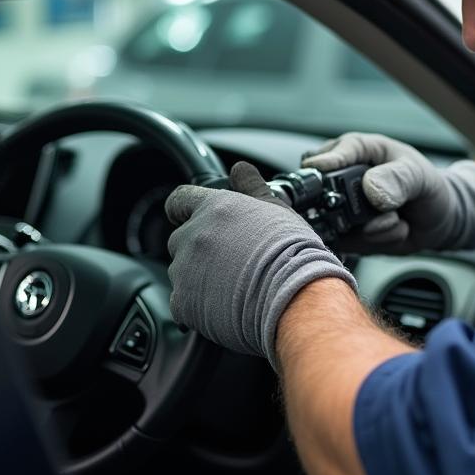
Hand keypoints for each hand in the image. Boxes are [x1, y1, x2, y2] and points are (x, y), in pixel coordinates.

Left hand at [166, 161, 356, 366]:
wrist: (295, 296)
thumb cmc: (292, 253)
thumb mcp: (276, 209)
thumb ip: (252, 186)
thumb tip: (240, 169)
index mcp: (214, 208)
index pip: (179, 200)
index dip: (183, 210)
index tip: (190, 219)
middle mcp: (194, 235)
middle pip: (180, 240)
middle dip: (198, 250)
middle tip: (228, 261)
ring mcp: (185, 269)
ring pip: (182, 272)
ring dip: (198, 278)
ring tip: (232, 287)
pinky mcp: (182, 301)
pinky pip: (181, 302)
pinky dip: (197, 306)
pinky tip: (225, 305)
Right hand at [301, 132, 474, 254]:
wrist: (439, 219)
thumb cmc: (428, 186)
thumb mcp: (419, 175)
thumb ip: (397, 178)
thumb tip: (371, 189)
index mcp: (356, 151)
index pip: (327, 155)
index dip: (323, 165)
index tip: (322, 172)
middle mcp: (342, 179)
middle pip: (322, 196)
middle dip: (358, 212)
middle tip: (389, 210)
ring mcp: (342, 209)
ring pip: (337, 227)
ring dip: (375, 230)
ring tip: (396, 218)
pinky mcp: (347, 234)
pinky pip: (350, 245)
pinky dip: (377, 243)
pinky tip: (393, 231)